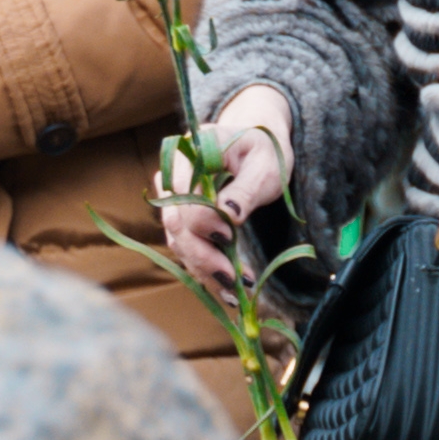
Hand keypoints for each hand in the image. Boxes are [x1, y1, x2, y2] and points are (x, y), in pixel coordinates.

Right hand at [163, 92, 293, 292]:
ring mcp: (172, 199)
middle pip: (177, 224)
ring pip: (179, 242)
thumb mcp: (266, 165)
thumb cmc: (263, 152)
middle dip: (204, 257)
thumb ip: (246, 188)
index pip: (186, 195)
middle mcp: (173, 176)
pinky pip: (186, 248)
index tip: (230, 238)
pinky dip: (204, 270)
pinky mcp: (180, 218)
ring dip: (204, 270)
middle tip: (234, 281)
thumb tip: (228, 215)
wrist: (255, 146)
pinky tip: (226, 289)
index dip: (204, 221)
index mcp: (191, 153)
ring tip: (234, 293)